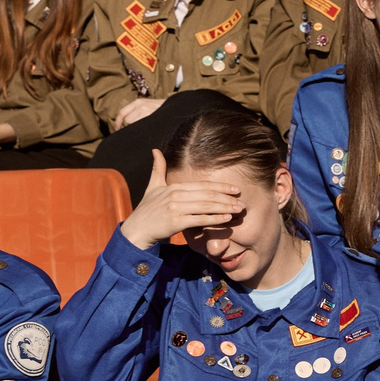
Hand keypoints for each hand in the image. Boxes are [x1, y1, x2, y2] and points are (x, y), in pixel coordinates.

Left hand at [111, 96, 163, 131]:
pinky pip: (141, 127)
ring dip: (137, 128)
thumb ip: (137, 111)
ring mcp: (146, 111)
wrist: (177, 107)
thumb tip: (125, 122)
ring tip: (147, 126)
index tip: (117, 129)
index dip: (118, 122)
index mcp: (138, 102)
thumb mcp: (148, 106)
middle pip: (127, 120)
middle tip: (138, 127)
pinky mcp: (152, 117)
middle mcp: (141, 106)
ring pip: (133, 124)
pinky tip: (149, 128)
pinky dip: (143, 129)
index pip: (122, 112)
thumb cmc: (162, 109)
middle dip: (130, 125)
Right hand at [120, 149, 242, 248]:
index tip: (236, 189)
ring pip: (206, 206)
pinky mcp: (175, 222)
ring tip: (239, 210)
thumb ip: (158, 169)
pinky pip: (199, 219)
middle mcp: (175, 195)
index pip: (202, 185)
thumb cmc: (147, 210)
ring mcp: (175, 208)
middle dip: (227, 198)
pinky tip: (226, 219)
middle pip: (207, 195)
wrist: (136, 230)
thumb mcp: (152, 187)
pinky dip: (214, 219)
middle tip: (243, 202)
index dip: (221, 186)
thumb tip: (155, 150)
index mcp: (173, 187)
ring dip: (225, 208)